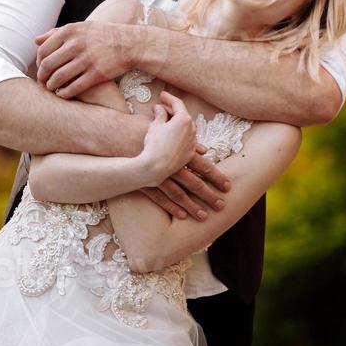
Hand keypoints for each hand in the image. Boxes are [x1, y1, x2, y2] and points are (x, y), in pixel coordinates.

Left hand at [34, 21, 132, 97]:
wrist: (130, 44)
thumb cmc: (102, 35)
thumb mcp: (80, 28)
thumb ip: (56, 33)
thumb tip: (35, 41)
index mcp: (70, 32)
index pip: (43, 50)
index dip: (38, 62)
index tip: (40, 69)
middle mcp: (76, 45)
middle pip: (48, 65)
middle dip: (42, 77)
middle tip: (42, 83)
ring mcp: (86, 60)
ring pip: (58, 78)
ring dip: (51, 86)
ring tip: (51, 88)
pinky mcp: (96, 74)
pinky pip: (74, 87)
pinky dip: (64, 93)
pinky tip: (62, 94)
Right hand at [137, 93, 195, 182]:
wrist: (154, 167)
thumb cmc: (153, 144)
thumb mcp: (155, 125)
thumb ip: (160, 114)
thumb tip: (160, 108)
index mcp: (184, 120)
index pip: (177, 104)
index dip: (168, 97)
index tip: (162, 94)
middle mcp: (192, 130)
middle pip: (183, 116)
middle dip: (172, 111)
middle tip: (160, 108)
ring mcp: (192, 143)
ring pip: (186, 129)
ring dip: (177, 124)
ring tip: (165, 122)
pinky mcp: (189, 155)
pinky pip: (186, 141)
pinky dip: (179, 136)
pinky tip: (171, 137)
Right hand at [138, 97, 232, 219]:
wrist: (118, 135)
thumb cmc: (142, 128)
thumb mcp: (167, 129)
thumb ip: (187, 140)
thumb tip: (204, 149)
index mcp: (180, 150)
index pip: (204, 165)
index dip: (216, 176)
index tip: (228, 186)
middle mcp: (173, 164)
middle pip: (195, 182)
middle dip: (209, 195)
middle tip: (221, 206)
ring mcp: (159, 174)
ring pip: (180, 193)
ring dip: (192, 205)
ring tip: (203, 216)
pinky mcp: (147, 182)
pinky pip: (161, 197)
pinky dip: (171, 207)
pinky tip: (181, 215)